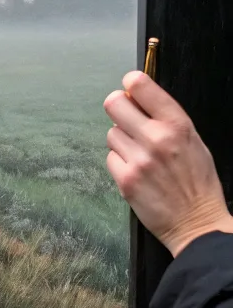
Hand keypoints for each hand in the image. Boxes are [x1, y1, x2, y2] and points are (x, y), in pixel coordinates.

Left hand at [103, 72, 232, 254]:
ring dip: (121, 140)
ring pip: (111, 133)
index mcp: (177, 124)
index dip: (131, 84)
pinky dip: (120, 162)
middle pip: (113, 103)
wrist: (197, 222)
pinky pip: (110, 158)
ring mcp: (138, 160)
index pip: (141, 86)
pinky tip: (136, 171)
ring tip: (140, 154)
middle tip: (127, 118)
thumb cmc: (197, 182)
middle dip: (118, 108)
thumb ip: (166, 118)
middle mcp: (156, 138)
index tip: (131, 88)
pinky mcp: (125, 180)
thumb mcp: (193, 140)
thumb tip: (138, 97)